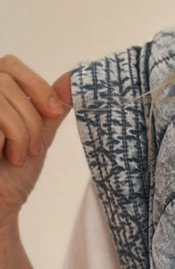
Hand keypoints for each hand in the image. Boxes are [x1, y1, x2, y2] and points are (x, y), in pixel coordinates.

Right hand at [0, 58, 73, 224]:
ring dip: (23, 131)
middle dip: (31, 116)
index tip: (54, 112)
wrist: (1, 204)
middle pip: (7, 79)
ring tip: (21, 156)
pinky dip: (12, 139)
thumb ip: (52, 106)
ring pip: (2, 98)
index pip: (10, 64)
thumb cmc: (14, 172)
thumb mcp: (40, 132)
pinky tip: (7, 157)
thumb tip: (73, 78)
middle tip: (35, 146)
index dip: (35, 85)